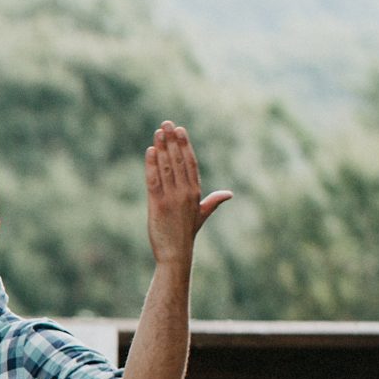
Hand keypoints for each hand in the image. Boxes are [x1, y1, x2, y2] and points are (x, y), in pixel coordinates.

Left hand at [144, 121, 231, 266]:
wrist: (175, 254)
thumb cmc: (186, 234)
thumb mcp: (202, 215)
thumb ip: (213, 201)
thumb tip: (229, 194)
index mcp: (195, 193)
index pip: (191, 163)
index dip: (185, 145)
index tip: (180, 130)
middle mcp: (185, 193)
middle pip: (179, 161)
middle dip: (172, 141)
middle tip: (166, 123)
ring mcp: (172, 198)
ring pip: (167, 168)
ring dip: (162, 148)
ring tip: (158, 132)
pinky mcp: (157, 205)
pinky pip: (154, 181)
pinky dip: (151, 165)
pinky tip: (149, 151)